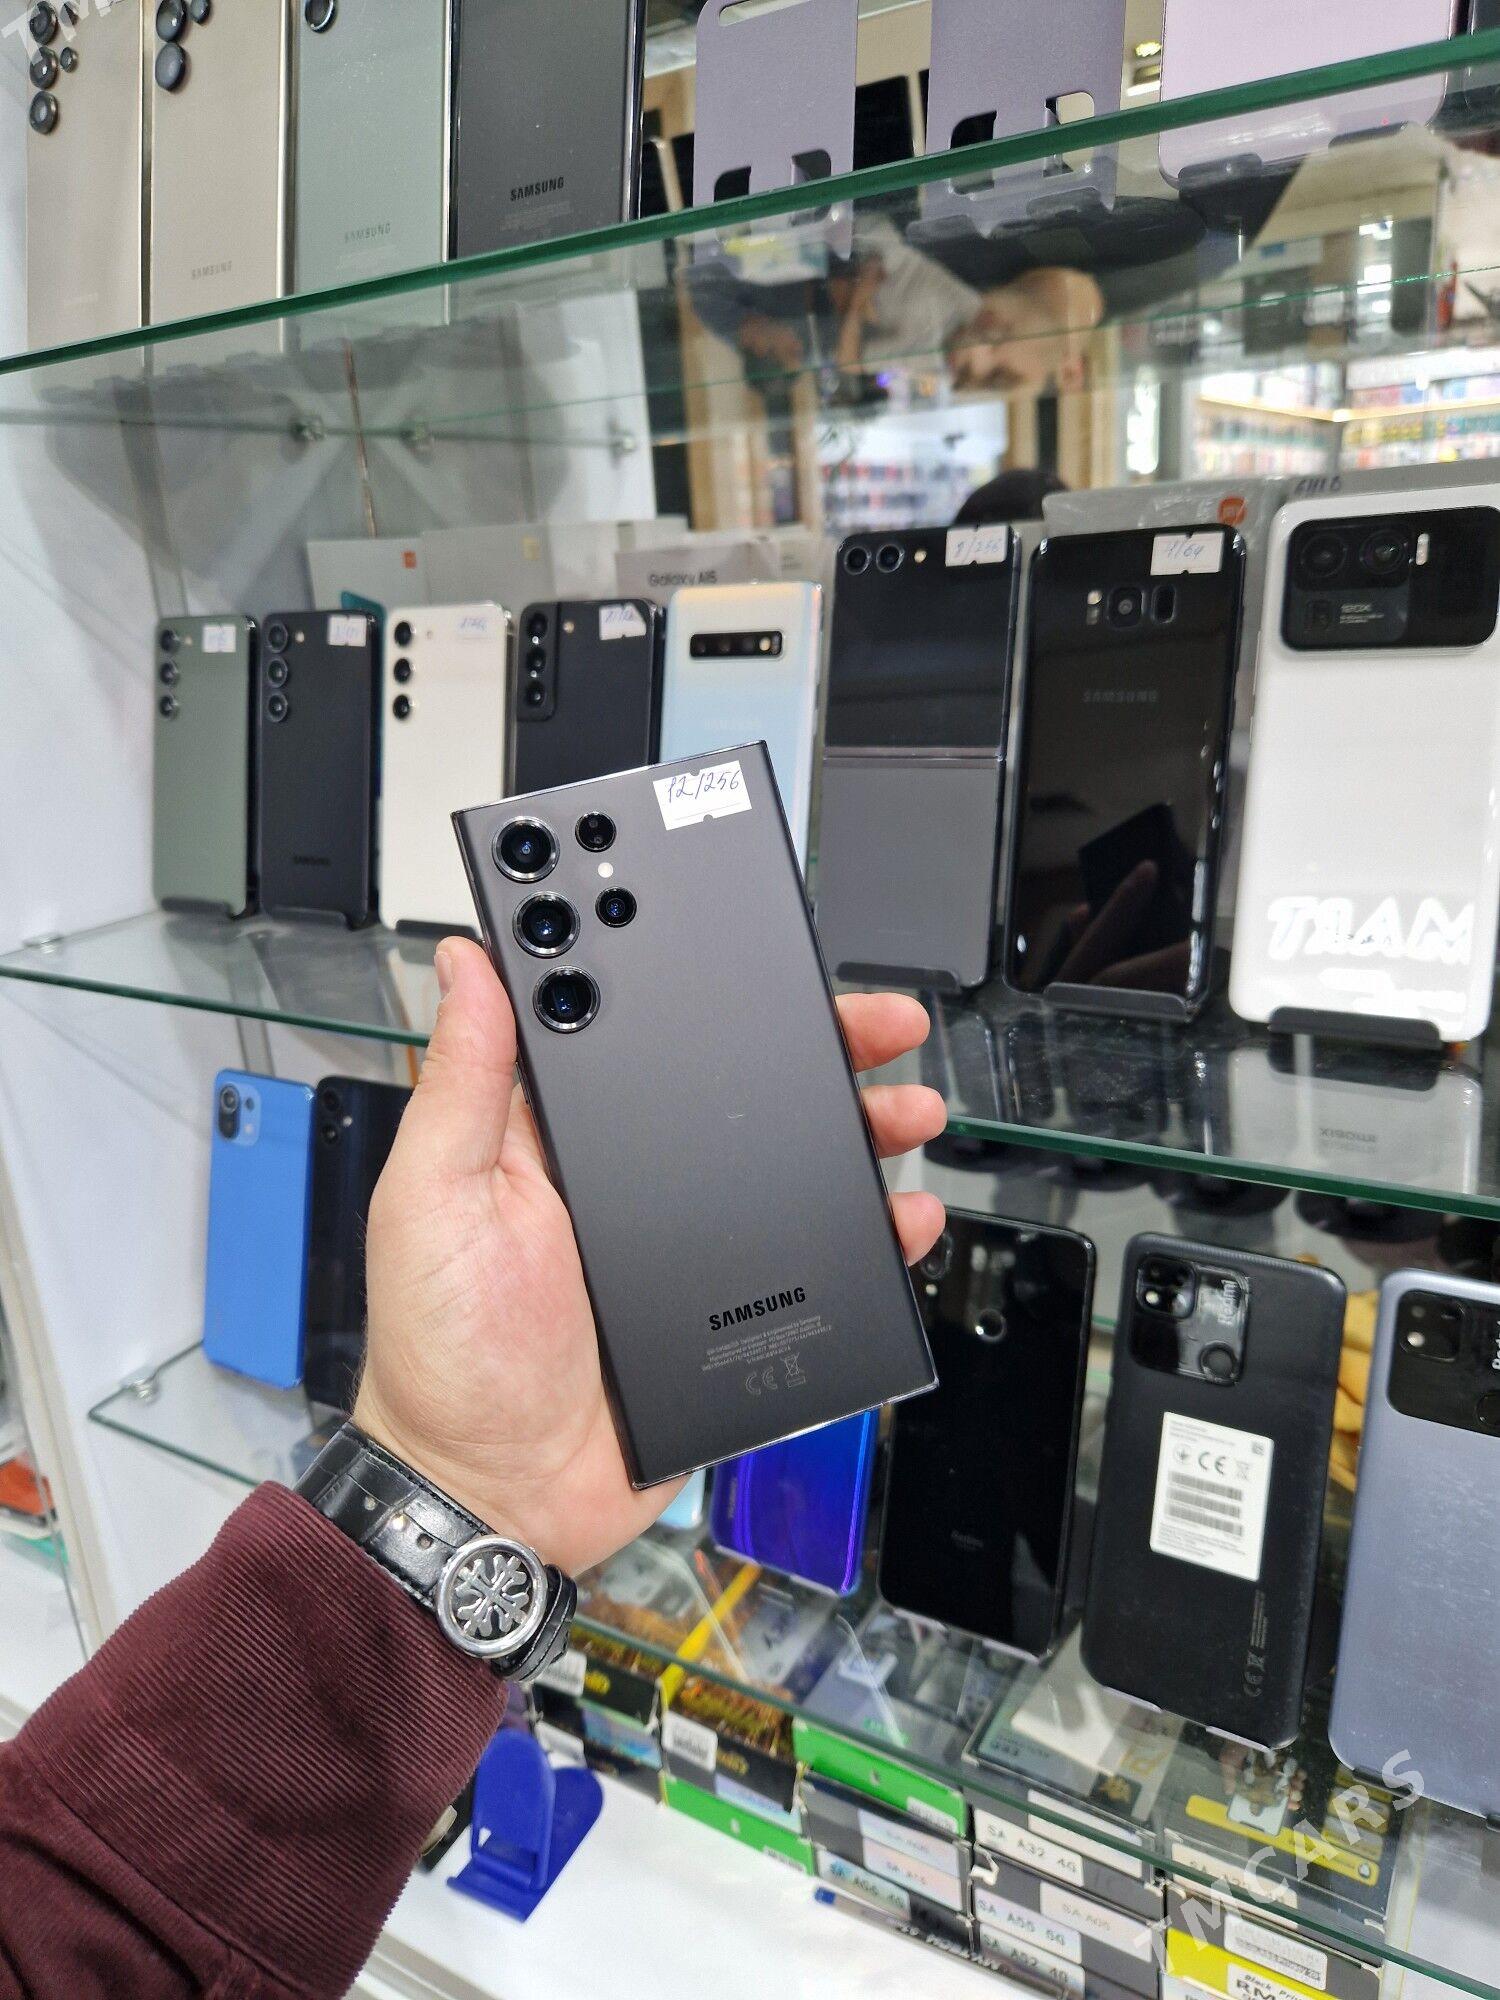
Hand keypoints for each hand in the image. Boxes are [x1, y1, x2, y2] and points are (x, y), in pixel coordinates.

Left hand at [356, 938, 946, 1574]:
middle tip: (879, 1024)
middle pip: (739, 1093)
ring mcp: (687, 1247)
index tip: (763, 954)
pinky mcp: (729, 1313)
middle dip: (819, 1051)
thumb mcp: (434, 1199)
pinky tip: (900, 1217)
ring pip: (792, 1168)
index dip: (703, 988)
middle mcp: (632, 1181)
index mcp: (561, 1137)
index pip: (646, 1036)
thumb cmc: (441, 1352)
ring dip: (859, 1130)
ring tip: (904, 1110)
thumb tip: (465, 961)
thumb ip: (462, 1082)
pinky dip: (868, 1238)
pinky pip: (814, 1264)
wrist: (493, 1495)